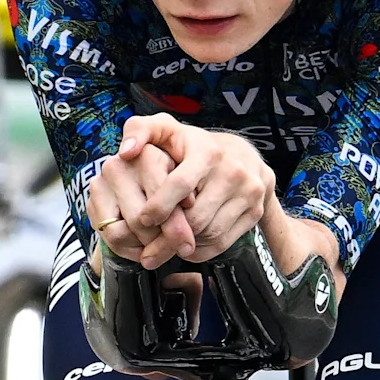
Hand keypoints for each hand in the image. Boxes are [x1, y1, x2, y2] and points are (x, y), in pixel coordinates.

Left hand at [87, 115, 272, 269]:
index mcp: (208, 152)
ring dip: (184, 243)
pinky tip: (185, 244)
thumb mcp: (166, 130)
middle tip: (148, 244)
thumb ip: (139, 131)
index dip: (159, 206)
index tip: (143, 218)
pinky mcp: (255, 212)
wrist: (241, 155)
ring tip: (165, 243)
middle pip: (195, 218)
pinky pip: (222, 243)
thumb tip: (125, 152)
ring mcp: (249, 193)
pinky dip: (200, 249)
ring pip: (208, 233)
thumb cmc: (192, 146)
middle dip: (168, 234)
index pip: (180, 185)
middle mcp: (234, 172)